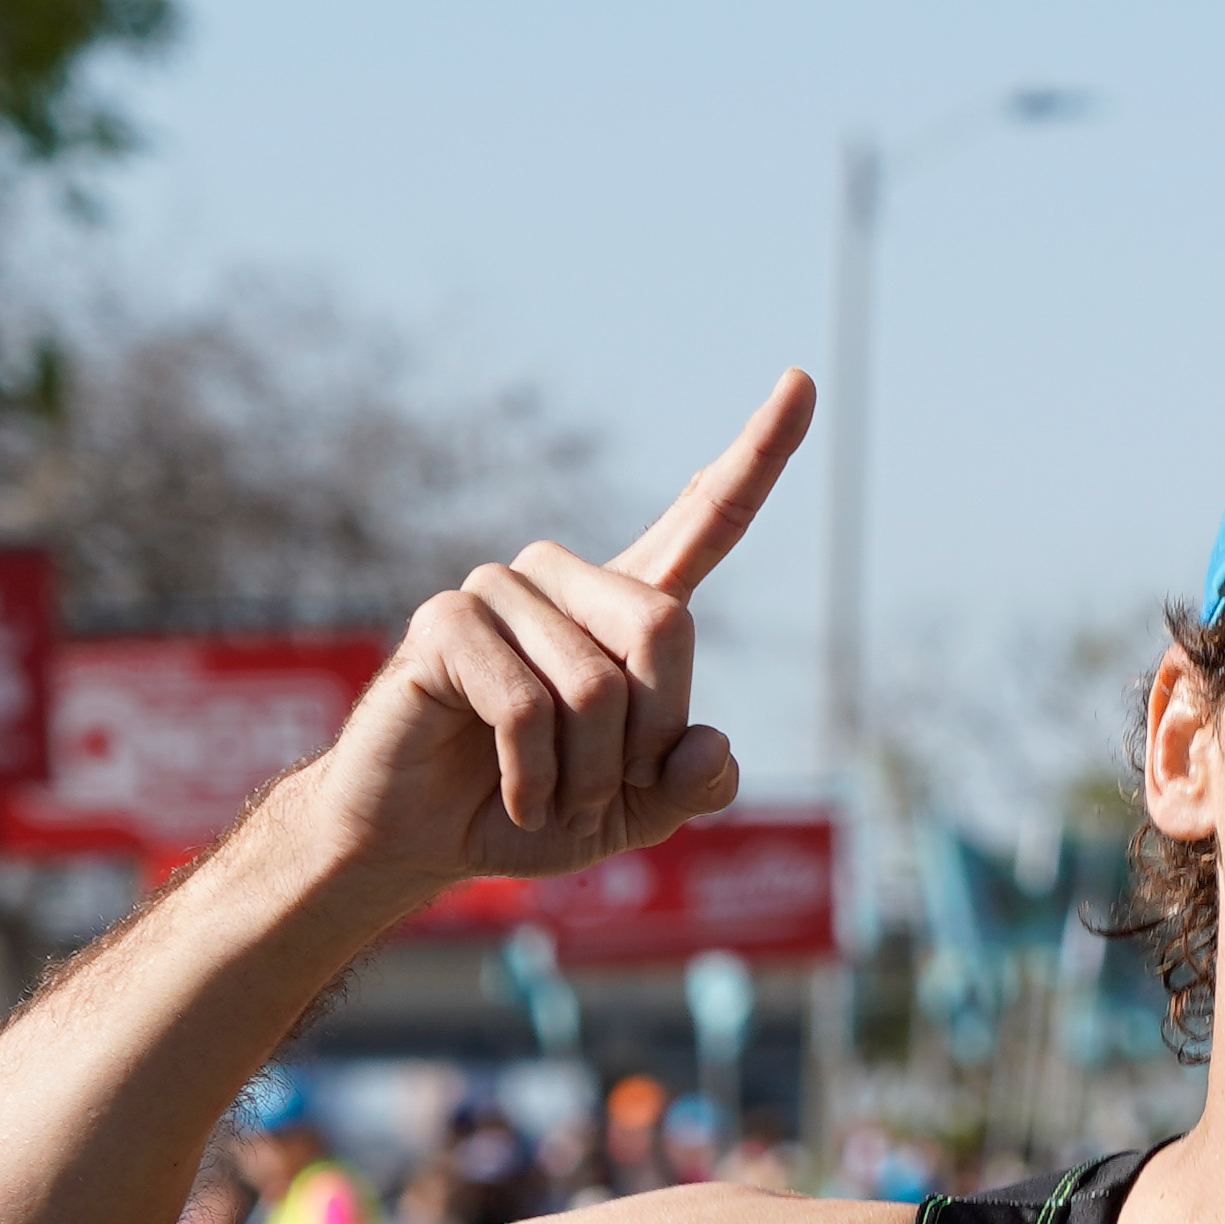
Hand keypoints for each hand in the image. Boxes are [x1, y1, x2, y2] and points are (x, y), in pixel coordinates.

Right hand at [316, 371, 813, 890]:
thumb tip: (712, 748)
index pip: (705, 518)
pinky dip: (536, 780)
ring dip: (586, 776)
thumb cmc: (531, 813)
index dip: (757, 456)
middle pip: (663, 627)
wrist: (422, 840)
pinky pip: (528, 707)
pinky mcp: (447, 621)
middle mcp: (567, 580)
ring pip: (594, 686)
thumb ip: (691, 788)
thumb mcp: (636, 813)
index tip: (802, 383)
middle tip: (607, 792)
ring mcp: (501, 591)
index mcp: (625, 607)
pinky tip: (516, 800)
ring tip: (548, 797)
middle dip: (650, 738)